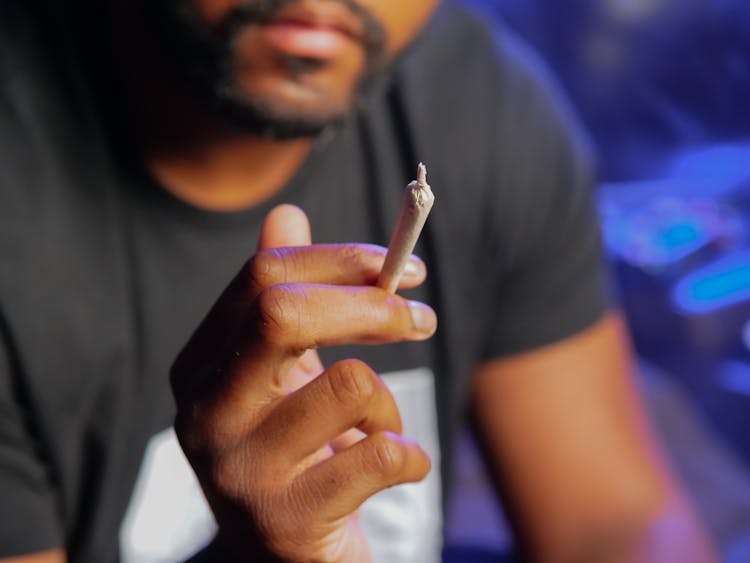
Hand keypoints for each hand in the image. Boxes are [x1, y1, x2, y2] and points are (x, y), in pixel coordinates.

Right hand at [171, 205, 434, 561]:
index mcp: (200, 363)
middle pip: (282, 313)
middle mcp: (202, 411)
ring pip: (348, 385)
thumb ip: (283, 295)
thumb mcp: (285, 370)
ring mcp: (234, 470)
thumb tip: (285, 210)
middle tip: (421, 318)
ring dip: (390, 403)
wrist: (286, 556)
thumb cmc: (294, 450)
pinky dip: (411, 454)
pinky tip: (399, 466)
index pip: (265, 277)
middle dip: (371, 306)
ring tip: (383, 427)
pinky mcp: (281, 521)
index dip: (341, 259)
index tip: (403, 268)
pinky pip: (379, 456)